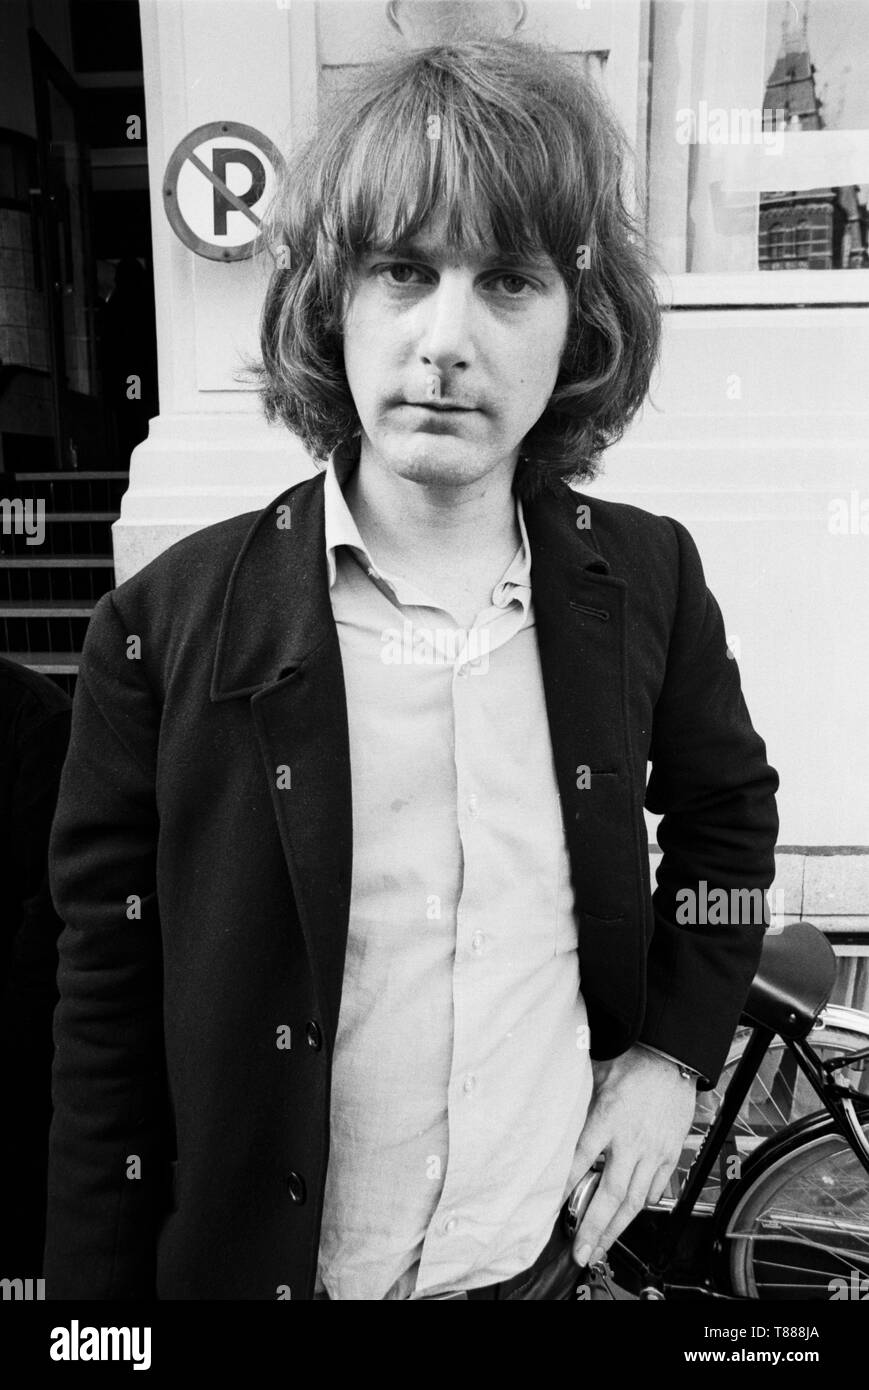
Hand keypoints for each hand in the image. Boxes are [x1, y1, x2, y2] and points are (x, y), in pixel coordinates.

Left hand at [570, 1045, 696, 1267]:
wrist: (672, 1056)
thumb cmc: (632, 1060)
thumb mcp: (595, 1074)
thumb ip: (576, 1102)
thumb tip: (550, 1117)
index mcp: (608, 1118)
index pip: (579, 1161)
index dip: (563, 1189)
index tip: (550, 1211)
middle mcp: (632, 1140)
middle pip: (610, 1194)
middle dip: (593, 1228)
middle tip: (580, 1251)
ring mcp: (654, 1150)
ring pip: (634, 1200)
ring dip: (616, 1228)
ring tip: (602, 1247)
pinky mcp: (671, 1153)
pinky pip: (656, 1189)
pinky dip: (641, 1207)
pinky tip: (628, 1217)